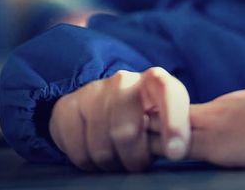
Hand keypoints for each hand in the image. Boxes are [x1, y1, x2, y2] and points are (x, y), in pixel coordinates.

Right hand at [48, 67, 189, 171]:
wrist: (100, 106)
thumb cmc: (142, 117)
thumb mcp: (164, 119)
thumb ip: (174, 132)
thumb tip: (176, 151)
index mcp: (155, 81)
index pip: (168, 93)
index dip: (173, 123)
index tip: (175, 152)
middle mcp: (123, 81)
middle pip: (126, 131)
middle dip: (134, 158)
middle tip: (138, 164)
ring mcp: (93, 91)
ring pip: (101, 146)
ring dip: (111, 163)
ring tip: (117, 158)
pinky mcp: (67, 106)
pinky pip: (77, 150)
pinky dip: (88, 163)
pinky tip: (96, 154)